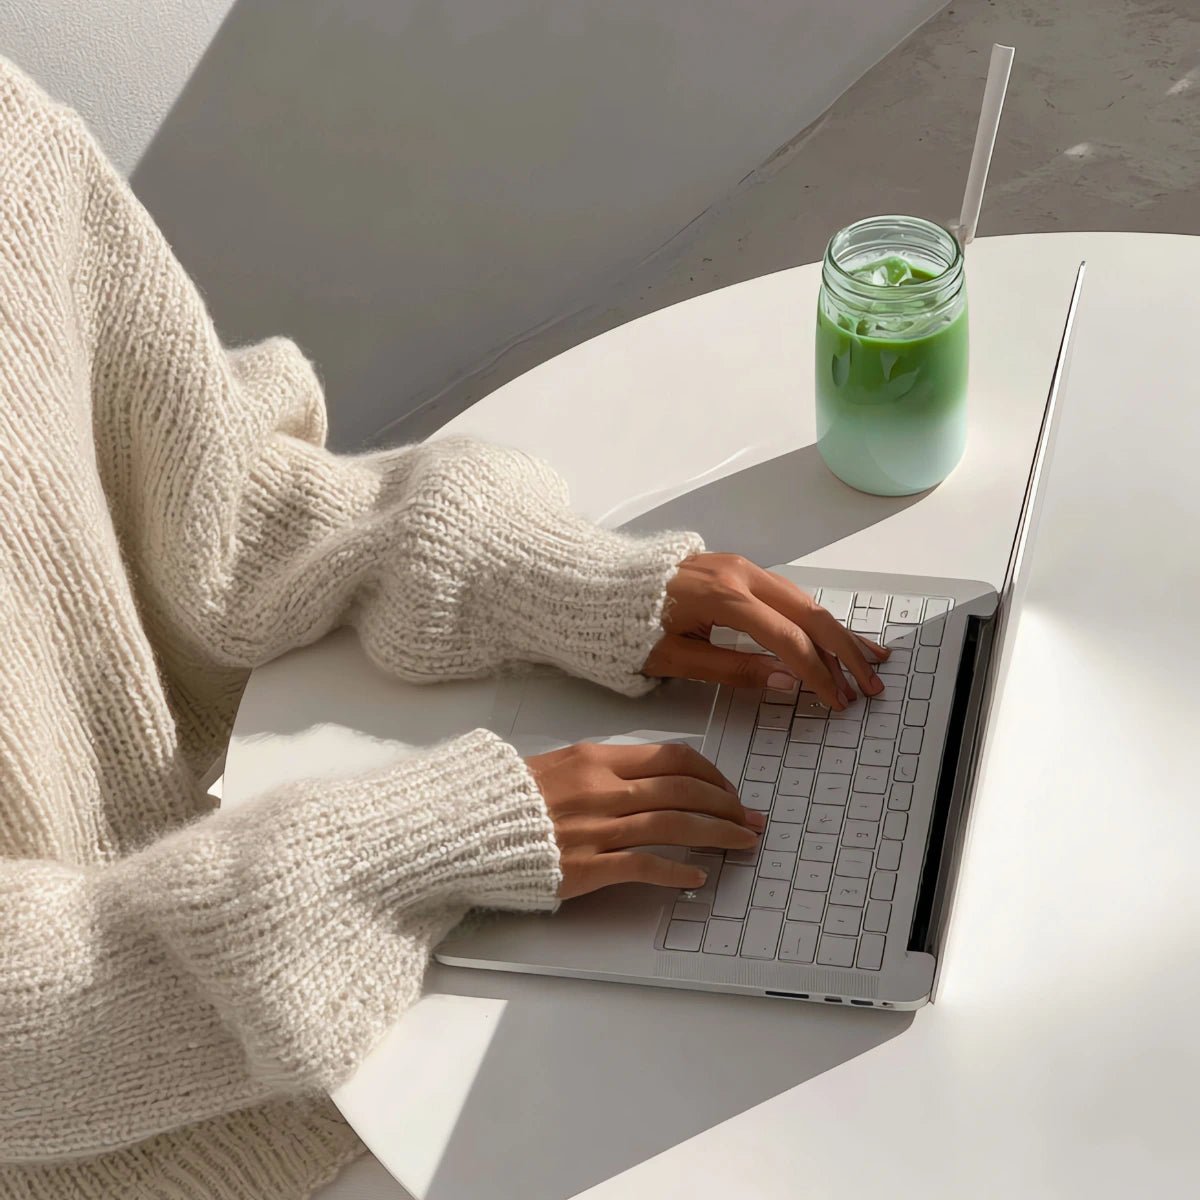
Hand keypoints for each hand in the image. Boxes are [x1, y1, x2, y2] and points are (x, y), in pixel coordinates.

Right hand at [526, 741, 761, 898]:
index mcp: (597, 759)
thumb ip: (603, 772)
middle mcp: (603, 789)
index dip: (712, 775)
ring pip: (674, 824)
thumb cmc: (509, 799)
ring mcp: (597, 828)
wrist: (465, 827)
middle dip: (727, 805)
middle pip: (684, 790)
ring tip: (741, 844)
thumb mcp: (559, 767)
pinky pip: (645, 866)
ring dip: (717, 834)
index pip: (673, 758)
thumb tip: (649, 780)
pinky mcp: (587, 866)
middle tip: (750, 819)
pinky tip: (698, 877)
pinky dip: (677, 871)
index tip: (729, 790)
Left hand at [644, 553, 888, 710]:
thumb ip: (733, 670)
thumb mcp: (674, 658)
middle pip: (808, 613)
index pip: (788, 640)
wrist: (594, 585)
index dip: (817, 674)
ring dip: (836, 631)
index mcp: (724, 597)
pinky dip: (811, 615)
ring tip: (868, 657)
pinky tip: (830, 632)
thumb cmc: (625, 626)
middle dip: (844, 651)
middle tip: (870, 682)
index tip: (836, 700)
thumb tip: (787, 680)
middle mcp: (740, 573)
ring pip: (802, 599)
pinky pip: (785, 591)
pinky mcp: (734, 566)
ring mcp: (739, 565)